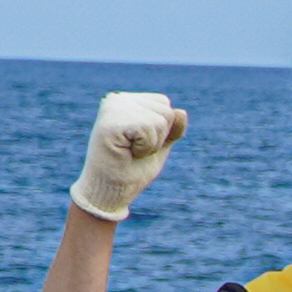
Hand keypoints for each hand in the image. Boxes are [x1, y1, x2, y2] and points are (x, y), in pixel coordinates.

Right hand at [71, 91, 186, 223]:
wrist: (110, 192)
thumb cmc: (131, 170)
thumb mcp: (158, 146)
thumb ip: (171, 129)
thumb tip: (181, 111)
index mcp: (126, 101)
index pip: (164, 104)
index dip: (161, 131)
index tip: (137, 143)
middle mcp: (117, 99)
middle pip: (166, 111)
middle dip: (159, 138)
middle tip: (133, 149)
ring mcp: (113, 108)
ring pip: (161, 120)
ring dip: (152, 144)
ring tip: (129, 151)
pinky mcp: (111, 121)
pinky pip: (150, 129)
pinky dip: (145, 148)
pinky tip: (126, 152)